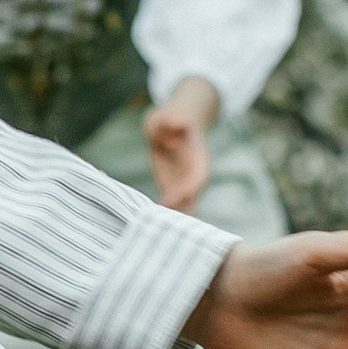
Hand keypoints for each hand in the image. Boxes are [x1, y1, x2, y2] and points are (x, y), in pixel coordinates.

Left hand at [143, 74, 218, 212]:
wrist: (170, 125)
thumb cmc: (168, 119)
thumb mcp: (166, 116)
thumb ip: (172, 120)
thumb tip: (180, 123)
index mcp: (197, 158)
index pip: (198, 177)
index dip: (189, 188)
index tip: (176, 197)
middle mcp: (194, 174)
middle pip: (192, 197)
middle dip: (181, 210)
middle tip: (164, 223)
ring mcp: (184, 183)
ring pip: (184, 206)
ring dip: (174, 218)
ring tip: (158, 231)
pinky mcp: (173, 188)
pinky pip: (172, 205)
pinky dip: (164, 215)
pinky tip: (149, 225)